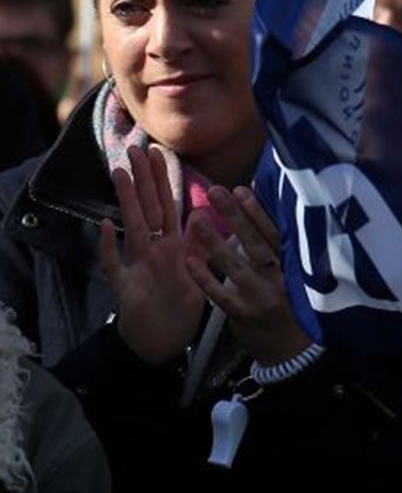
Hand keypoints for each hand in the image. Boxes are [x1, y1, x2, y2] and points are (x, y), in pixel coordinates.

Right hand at [96, 148, 205, 364]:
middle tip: (135, 148)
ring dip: (127, 201)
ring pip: (132, 227)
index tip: (160, 152)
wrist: (163, 343)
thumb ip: (199, 245)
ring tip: (119, 173)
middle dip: (143, 179)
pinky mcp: (126, 286)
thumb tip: (206, 215)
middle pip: (148, 208)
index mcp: (171, 245)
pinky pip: (115, 265)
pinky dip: (110, 247)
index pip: (167, 204)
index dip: (164, 179)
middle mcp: (152, 250)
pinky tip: (104, 226)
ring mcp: (137, 265)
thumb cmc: (179, 306)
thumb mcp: (195, 272)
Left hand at [185, 185, 311, 365]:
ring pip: (237, 266)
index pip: (275, 233)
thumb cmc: (288, 303)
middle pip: (256, 243)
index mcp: (293, 264)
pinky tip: (189, 261)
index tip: (241, 189)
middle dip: (235, 217)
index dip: (258, 211)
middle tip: (216, 192)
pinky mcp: (244, 315)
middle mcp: (280, 278)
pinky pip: (221, 294)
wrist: (291, 350)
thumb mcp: (289, 273)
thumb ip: (274, 245)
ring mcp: (261, 297)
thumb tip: (262, 209)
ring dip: (215, 241)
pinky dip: (205, 278)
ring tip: (196, 218)